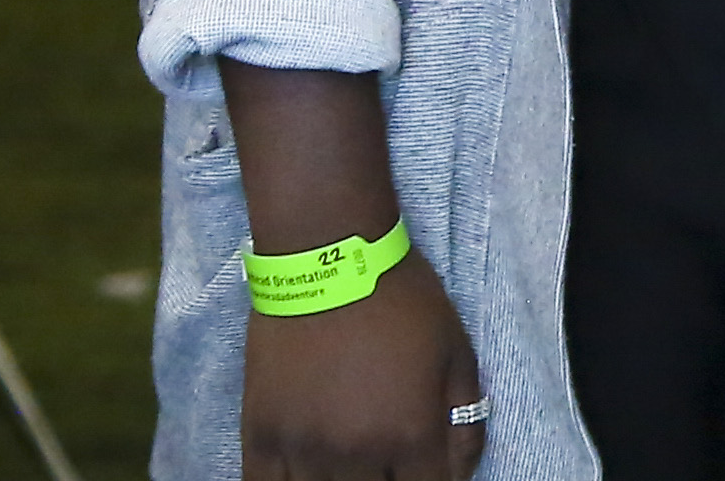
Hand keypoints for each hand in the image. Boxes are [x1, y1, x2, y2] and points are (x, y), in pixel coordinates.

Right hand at [237, 249, 483, 480]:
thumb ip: (464, 416)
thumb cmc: (403, 302)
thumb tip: (461, 468)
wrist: (329, 264)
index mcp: (410, 434)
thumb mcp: (457, 352)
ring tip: (352, 466)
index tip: (430, 469)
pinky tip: (305, 473)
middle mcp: (355, 454)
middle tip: (391, 462)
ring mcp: (302, 451)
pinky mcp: (260, 438)